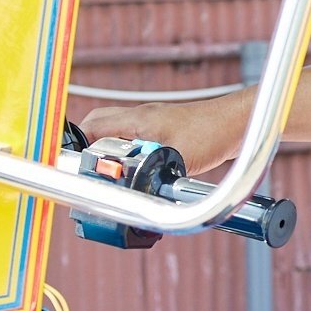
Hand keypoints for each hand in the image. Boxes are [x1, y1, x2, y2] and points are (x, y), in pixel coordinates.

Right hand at [69, 88, 253, 176]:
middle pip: (99, 126)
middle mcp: (142, 117)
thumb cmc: (215, 131)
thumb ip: (153, 173)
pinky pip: (136, 139)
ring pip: (118, 133)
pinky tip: (137, 171)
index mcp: (138, 119)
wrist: (240, 123)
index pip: (93, 126)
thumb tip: (133, 193)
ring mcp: (154, 122)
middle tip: (85, 173)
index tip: (70, 166)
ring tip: (107, 175)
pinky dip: (129, 153)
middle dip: (87, 149)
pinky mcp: (166, 131)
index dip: (77, 145)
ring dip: (109, 151)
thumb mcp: (179, 156)